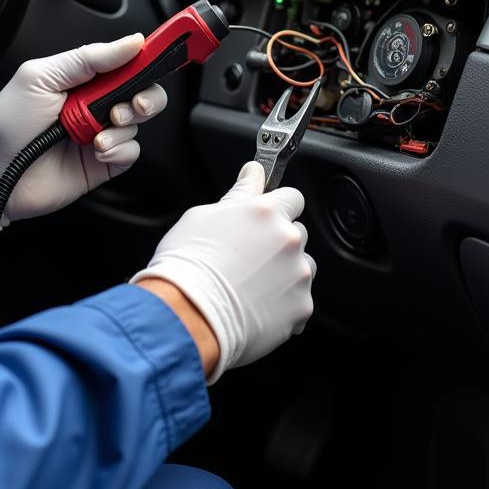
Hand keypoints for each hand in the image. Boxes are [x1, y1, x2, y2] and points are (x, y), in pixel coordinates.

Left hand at [0, 35, 166, 227]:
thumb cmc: (6, 123)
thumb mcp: (41, 76)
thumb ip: (87, 58)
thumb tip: (130, 42)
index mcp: (84, 79)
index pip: (126, 63)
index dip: (147, 59)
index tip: (161, 56)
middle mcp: (96, 104)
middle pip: (144, 92)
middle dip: (145, 96)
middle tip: (130, 104)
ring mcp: (101, 134)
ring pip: (139, 124)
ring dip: (123, 126)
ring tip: (96, 133)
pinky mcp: (104, 163)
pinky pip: (131, 153)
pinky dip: (120, 150)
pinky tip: (97, 150)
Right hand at [131, 161, 314, 383]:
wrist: (186, 316)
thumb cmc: (187, 266)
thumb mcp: (203, 216)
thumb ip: (239, 193)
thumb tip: (253, 172)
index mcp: (266, 212)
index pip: (293, 197)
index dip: (279, 207)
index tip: (266, 219)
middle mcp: (288, 240)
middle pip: (296, 234)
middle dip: (278, 243)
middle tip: (248, 258)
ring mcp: (298, 275)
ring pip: (302, 267)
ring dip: (285, 273)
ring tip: (252, 286)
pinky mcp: (300, 307)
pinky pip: (300, 301)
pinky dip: (283, 305)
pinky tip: (257, 308)